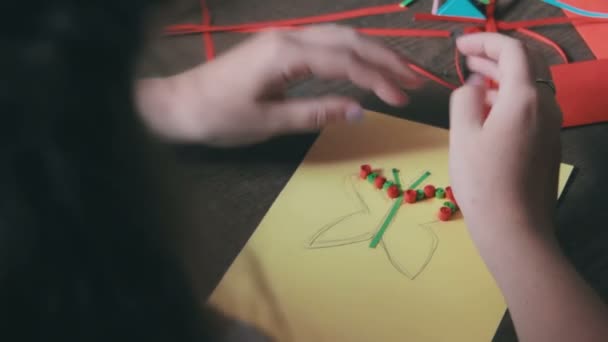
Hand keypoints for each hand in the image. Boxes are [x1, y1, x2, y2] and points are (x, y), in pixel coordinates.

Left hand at [138, 25, 421, 145]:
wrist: (179, 104)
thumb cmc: (218, 116)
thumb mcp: (268, 121)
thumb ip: (315, 113)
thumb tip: (358, 111)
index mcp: (286, 53)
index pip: (346, 61)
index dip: (378, 79)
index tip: (403, 99)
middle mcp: (288, 37)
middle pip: (349, 39)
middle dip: (386, 57)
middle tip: (415, 79)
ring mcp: (283, 39)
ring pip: (339, 37)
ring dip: (372, 51)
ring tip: (399, 70)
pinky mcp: (279, 47)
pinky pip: (324, 43)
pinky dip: (351, 53)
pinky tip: (364, 63)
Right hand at [448, 33, 561, 237]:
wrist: (514, 229)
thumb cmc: (483, 182)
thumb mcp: (462, 135)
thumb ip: (465, 99)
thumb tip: (474, 86)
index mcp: (525, 98)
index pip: (511, 51)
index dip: (484, 42)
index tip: (459, 47)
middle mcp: (546, 106)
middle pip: (527, 65)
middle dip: (495, 55)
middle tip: (466, 58)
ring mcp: (551, 126)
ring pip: (530, 87)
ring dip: (503, 77)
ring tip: (473, 82)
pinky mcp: (548, 143)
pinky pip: (532, 108)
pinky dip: (510, 98)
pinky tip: (487, 112)